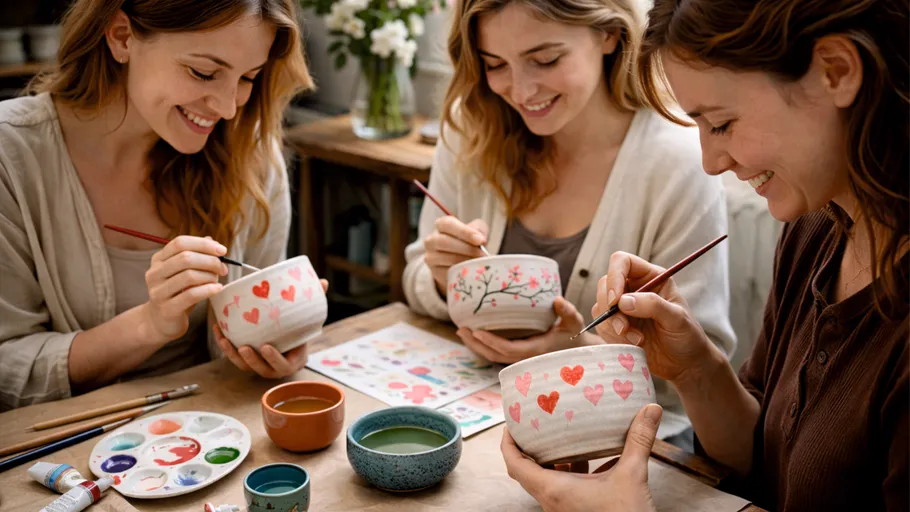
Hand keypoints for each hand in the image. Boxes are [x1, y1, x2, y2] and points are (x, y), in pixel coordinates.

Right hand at [143, 235, 226, 342]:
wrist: (161, 321)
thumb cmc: (178, 293)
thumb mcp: (185, 271)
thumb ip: (197, 256)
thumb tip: (213, 241)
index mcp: (158, 259)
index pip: (180, 243)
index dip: (204, 244)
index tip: (222, 251)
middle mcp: (154, 273)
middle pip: (185, 258)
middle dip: (210, 261)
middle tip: (223, 269)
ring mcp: (158, 292)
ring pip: (189, 276)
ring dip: (210, 276)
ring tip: (217, 280)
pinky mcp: (167, 309)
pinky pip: (191, 295)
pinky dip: (208, 290)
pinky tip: (217, 289)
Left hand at [215, 279, 327, 377]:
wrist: (287, 338)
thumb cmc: (299, 329)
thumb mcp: (308, 318)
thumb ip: (315, 301)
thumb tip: (324, 282)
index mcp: (292, 360)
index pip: (284, 365)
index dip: (274, 358)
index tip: (267, 346)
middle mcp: (275, 367)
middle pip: (263, 369)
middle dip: (253, 360)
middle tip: (245, 347)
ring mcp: (260, 366)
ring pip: (245, 366)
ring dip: (234, 356)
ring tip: (226, 340)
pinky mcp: (247, 361)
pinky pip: (234, 358)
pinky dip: (225, 346)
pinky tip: (219, 332)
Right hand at [424, 216, 488, 293]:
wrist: (460, 262)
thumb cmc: (468, 242)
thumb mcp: (476, 231)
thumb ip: (479, 229)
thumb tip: (481, 238)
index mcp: (441, 225)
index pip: (448, 224)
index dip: (465, 232)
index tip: (481, 240)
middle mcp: (431, 240)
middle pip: (444, 241)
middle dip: (466, 248)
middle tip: (483, 254)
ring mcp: (430, 256)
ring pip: (445, 258)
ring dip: (465, 260)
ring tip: (479, 263)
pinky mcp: (434, 272)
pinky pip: (446, 272)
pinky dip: (460, 272)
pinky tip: (471, 270)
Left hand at [456, 297, 599, 363]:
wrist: (577, 350)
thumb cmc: (574, 334)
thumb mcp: (574, 321)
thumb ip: (566, 311)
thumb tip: (556, 300)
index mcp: (535, 350)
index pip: (507, 349)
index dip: (490, 342)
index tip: (476, 331)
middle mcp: (524, 357)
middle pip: (494, 355)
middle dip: (476, 344)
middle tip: (462, 329)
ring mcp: (520, 357)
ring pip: (493, 356)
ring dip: (476, 346)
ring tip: (462, 331)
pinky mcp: (517, 354)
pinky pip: (497, 353)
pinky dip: (483, 345)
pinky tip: (474, 334)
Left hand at [501, 404, 661, 511]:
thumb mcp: (633, 476)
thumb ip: (640, 440)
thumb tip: (652, 409)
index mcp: (554, 490)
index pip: (514, 464)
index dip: (507, 442)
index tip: (510, 422)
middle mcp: (553, 500)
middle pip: (527, 470)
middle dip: (528, 446)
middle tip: (535, 424)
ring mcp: (564, 508)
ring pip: (548, 480)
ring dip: (553, 459)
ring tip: (562, 435)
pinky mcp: (578, 511)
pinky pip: (568, 488)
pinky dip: (574, 471)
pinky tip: (596, 458)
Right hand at [593, 252, 718, 383]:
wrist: (684, 364)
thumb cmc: (687, 337)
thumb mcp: (677, 319)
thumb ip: (653, 306)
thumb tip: (623, 301)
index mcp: (651, 277)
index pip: (622, 262)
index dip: (615, 276)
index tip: (616, 300)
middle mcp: (634, 288)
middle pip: (605, 284)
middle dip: (611, 308)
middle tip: (625, 328)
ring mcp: (623, 307)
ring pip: (601, 306)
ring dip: (613, 325)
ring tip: (637, 340)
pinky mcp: (616, 325)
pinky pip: (601, 325)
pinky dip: (612, 336)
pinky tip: (632, 345)